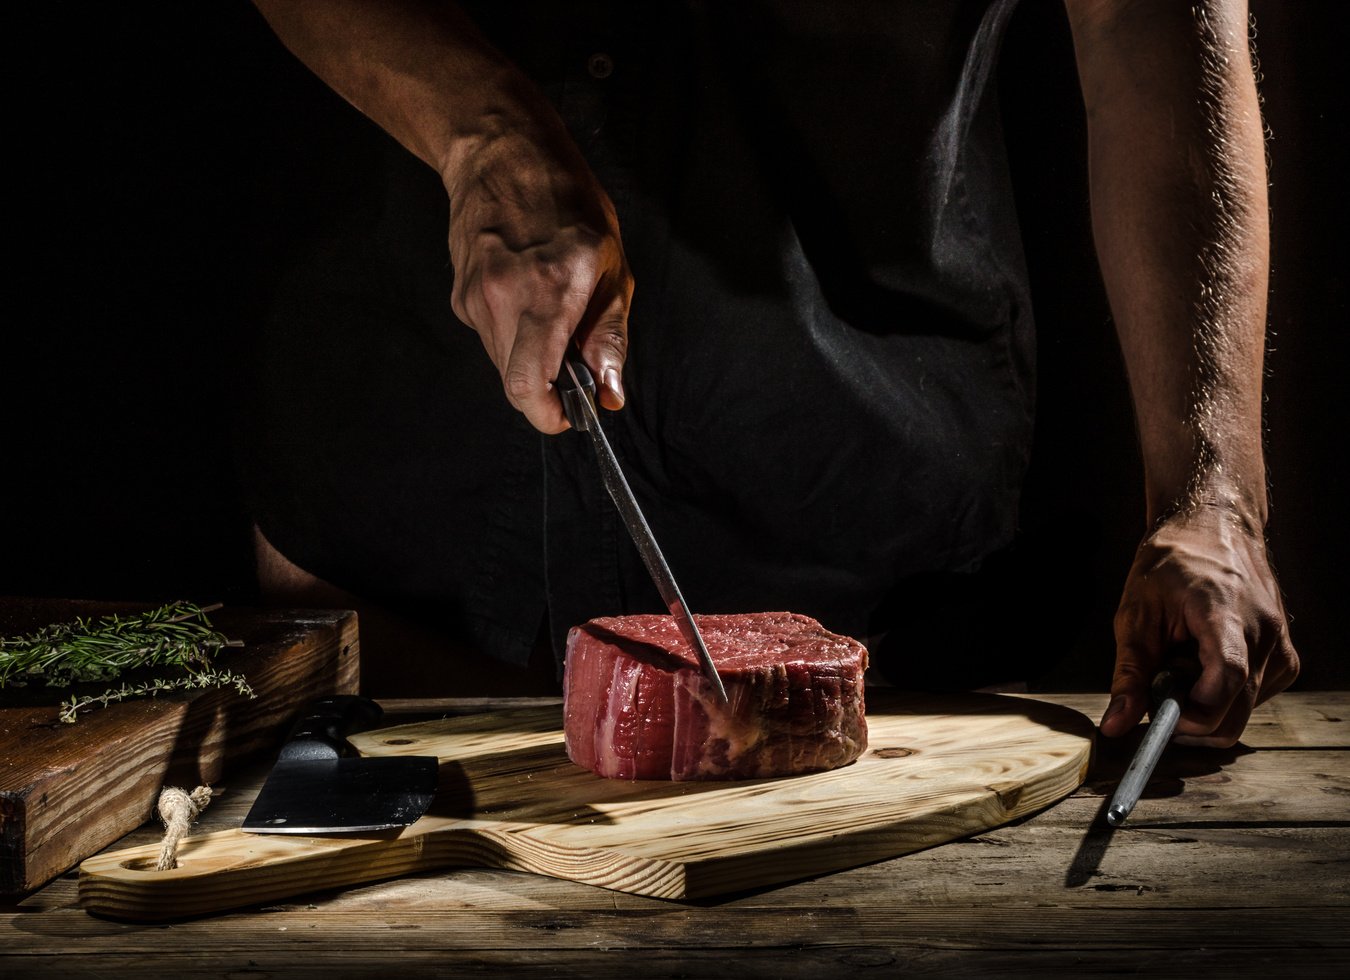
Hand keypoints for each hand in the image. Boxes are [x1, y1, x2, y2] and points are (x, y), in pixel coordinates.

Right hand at [444, 126, 632, 432]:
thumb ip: (610, 336)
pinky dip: (513, 335)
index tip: (567, 417)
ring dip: (531, 359)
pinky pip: (490, 337)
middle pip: (514, 383)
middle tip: (572, 367)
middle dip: (545, 390)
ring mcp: (476, 297)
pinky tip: (526, 296)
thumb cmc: (567, 204)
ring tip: (552, 315)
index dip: (547, 416)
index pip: (529, 384)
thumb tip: (609, 393)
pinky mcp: (460, 296)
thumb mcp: (611, 267)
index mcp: (550, 291)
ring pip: (502, 362)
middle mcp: (505, 298)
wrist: (503, 156)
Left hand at [1100, 503, 1298, 747]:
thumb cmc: (1171, 562)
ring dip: (1205, 703)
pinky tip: (1204, 663)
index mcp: (1226, 615)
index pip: (1227, 680)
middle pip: (1236, 711)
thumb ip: (1128, 674)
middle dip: (1192, 717)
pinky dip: (1223, 694)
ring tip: (1183, 663)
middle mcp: (1264, 634)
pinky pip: (1253, 699)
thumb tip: (1116, 724)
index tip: (1162, 712)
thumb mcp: (1135, 614)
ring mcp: (1280, 647)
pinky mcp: (1284, 658)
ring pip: (1244, 711)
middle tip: (1160, 688)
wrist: (1212, 528)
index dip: (1194, 710)